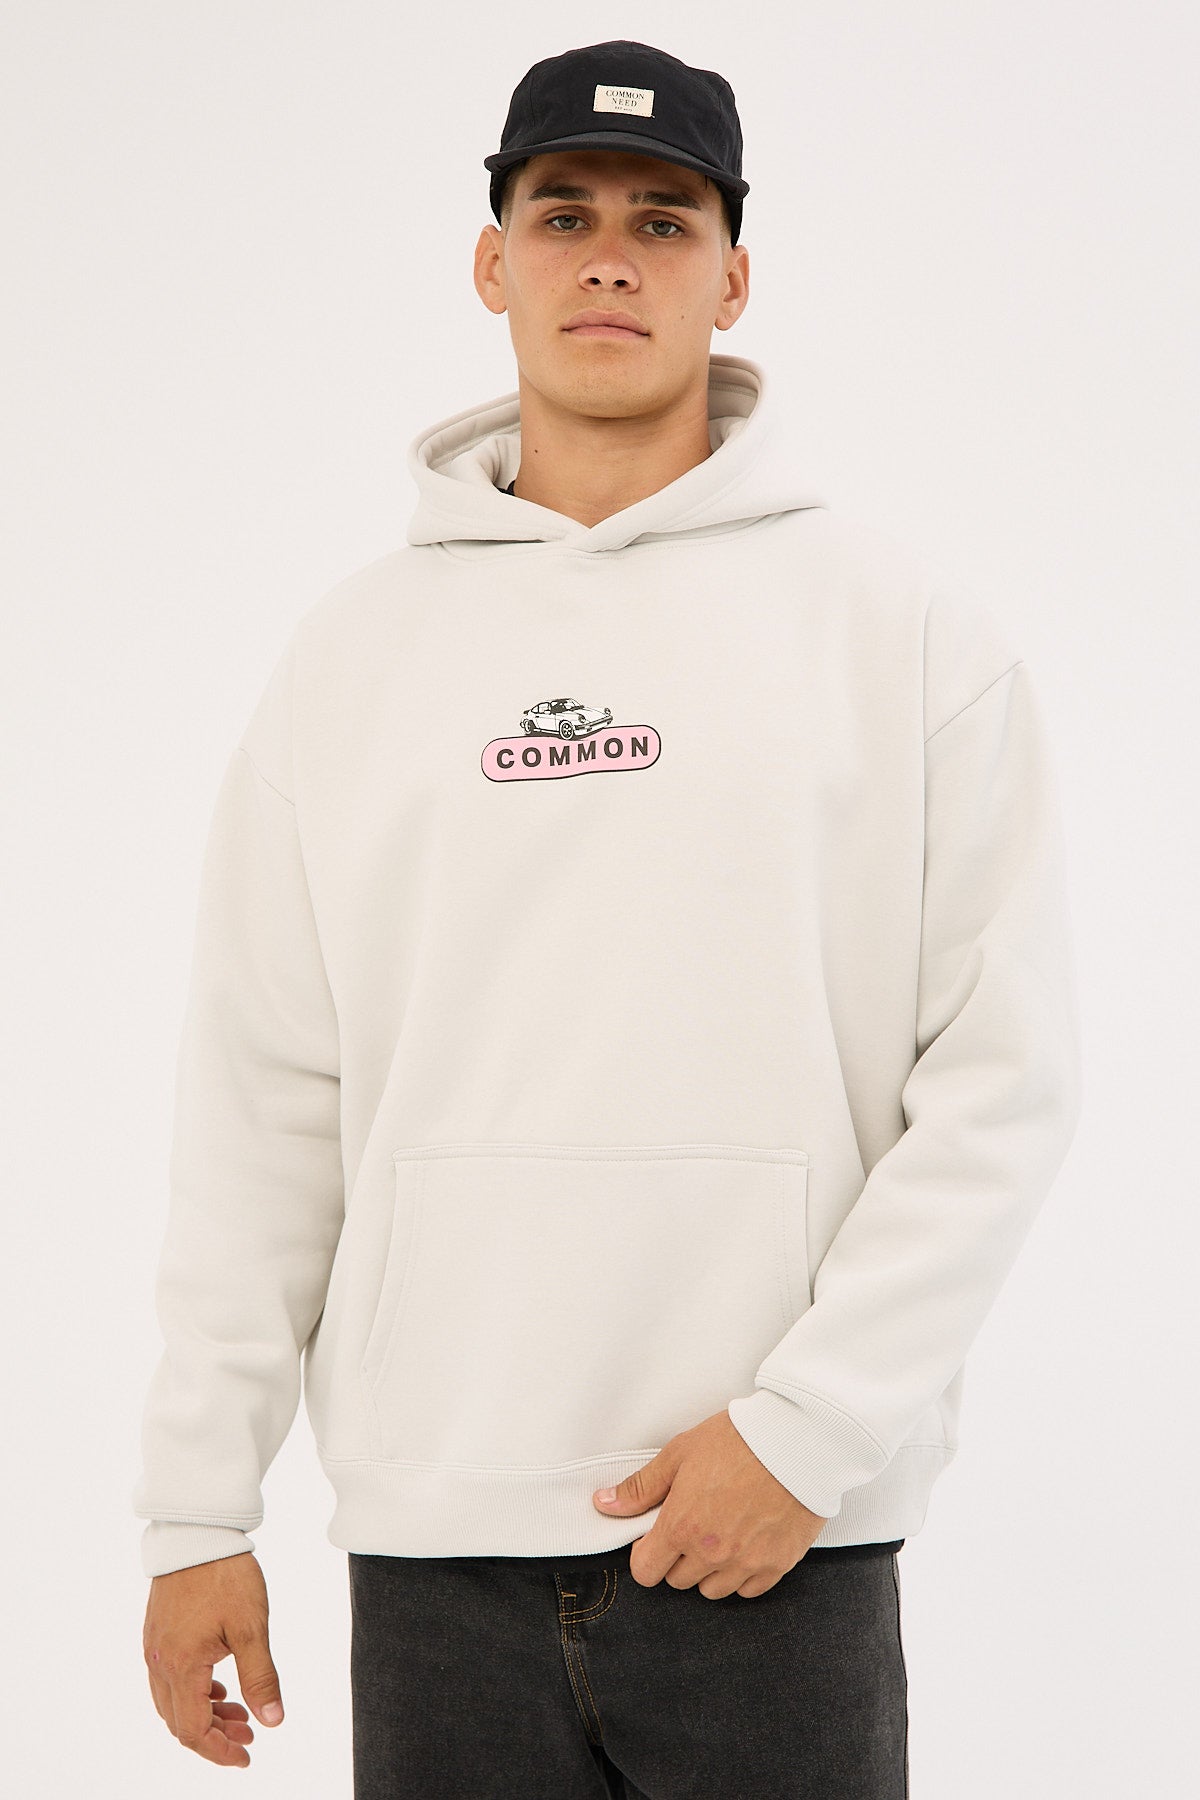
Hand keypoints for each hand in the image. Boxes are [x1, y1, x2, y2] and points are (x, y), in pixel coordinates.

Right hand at [143, 1550, 284, 1767]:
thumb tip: (273, 1722)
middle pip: (179, 1722)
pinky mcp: (156, 1633)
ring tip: (239, 1711)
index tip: (246, 1756)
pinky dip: (193, 1692)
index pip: (193, 1731)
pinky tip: (219, 1685)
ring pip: (172, 1702)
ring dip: (204, 1714)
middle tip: (249, 1733)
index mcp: (181, 1666)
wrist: (198, 1531)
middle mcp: (160, 1663)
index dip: (219, 1751)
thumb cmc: (226, 1575)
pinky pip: (168, 1679)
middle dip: (214, 1736)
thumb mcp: (252, 1627)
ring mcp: (155, 1647)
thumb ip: (261, 1678)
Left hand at [592, 1408, 828, 1598]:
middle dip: (678, 1556)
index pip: (645, 1571)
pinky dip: (742, 1574)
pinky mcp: (777, 1565)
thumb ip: (641, 1487)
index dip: (646, 1553)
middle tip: (693, 1523)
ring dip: (709, 1569)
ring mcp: (746, 1564)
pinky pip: (748, 1590)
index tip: (656, 1534)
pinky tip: (746, 1544)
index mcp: (681, 1527)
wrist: (797, 1440)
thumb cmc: (737, 1440)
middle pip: (678, 1580)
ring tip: (720, 1532)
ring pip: (712, 1590)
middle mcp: (711, 1554)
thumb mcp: (680, 1454)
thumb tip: (603, 1504)